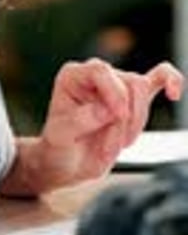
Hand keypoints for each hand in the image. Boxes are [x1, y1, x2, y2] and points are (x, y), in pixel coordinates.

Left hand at [37, 57, 183, 188]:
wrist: (70, 163)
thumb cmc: (59, 147)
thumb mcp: (60, 137)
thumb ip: (81, 120)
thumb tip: (109, 110)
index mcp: (73, 76)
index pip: (100, 70)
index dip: (113, 92)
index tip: (116, 116)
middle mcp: (96, 75)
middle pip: (128, 81)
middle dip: (126, 117)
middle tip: (113, 145)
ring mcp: (117, 85)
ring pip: (142, 91)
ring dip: (136, 123)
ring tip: (119, 145)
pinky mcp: (134, 100)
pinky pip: (158, 78)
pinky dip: (170, 81)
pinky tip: (174, 93)